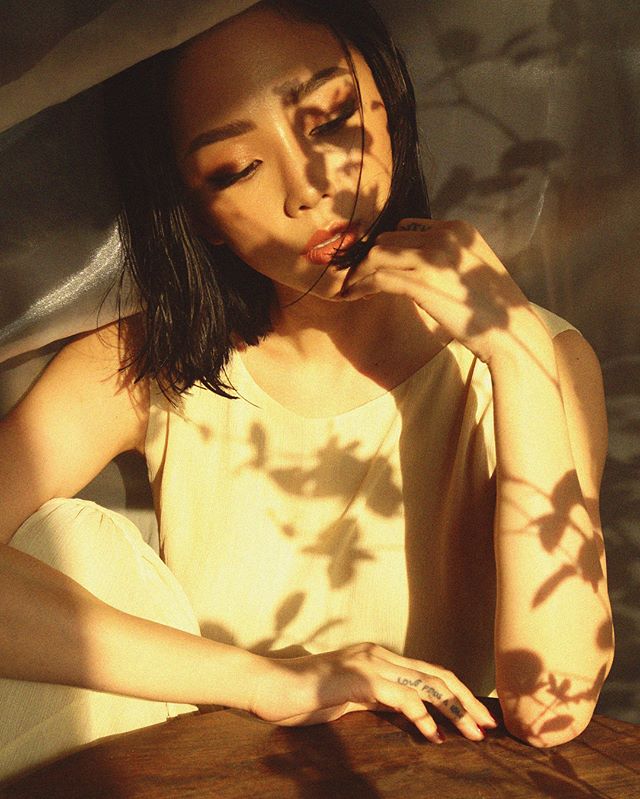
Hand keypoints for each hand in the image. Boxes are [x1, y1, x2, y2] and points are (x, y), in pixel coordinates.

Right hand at [249, 642, 495, 742]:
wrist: (268, 686)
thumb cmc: (303, 696)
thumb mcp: (347, 698)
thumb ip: (375, 700)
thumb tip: (409, 716)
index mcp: (378, 657)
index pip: (428, 673)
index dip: (456, 694)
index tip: (476, 718)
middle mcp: (379, 654)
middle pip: (436, 674)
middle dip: (466, 700)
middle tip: (488, 726)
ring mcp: (369, 662)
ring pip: (426, 682)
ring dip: (454, 708)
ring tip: (473, 732)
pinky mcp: (359, 677)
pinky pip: (401, 696)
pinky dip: (422, 715)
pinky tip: (432, 735)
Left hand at [340, 219, 532, 362]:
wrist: (510, 331)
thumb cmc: (493, 307)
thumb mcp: (473, 267)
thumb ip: (448, 257)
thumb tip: (416, 262)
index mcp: (458, 229)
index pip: (405, 229)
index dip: (387, 248)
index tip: (374, 265)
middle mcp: (444, 236)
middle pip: (387, 240)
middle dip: (368, 259)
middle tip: (355, 278)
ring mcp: (432, 258)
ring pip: (376, 255)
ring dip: (358, 273)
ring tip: (350, 288)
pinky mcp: (421, 283)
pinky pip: (377, 278)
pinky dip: (359, 286)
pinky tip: (351, 296)